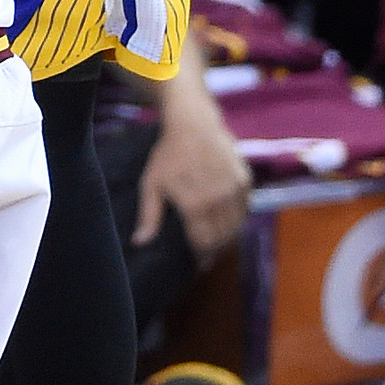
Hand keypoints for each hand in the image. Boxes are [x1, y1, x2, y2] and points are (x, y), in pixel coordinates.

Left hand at [136, 86, 251, 263]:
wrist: (193, 122)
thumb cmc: (168, 153)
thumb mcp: (151, 183)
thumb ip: (148, 215)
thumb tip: (140, 242)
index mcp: (196, 206)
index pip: (204, 244)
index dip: (202, 256)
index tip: (198, 262)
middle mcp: (219, 200)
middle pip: (222, 238)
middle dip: (215, 248)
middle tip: (206, 250)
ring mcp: (234, 190)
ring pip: (236, 226)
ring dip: (228, 235)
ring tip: (216, 236)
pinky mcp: (245, 179)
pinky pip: (245, 208)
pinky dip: (237, 217)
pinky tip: (226, 216)